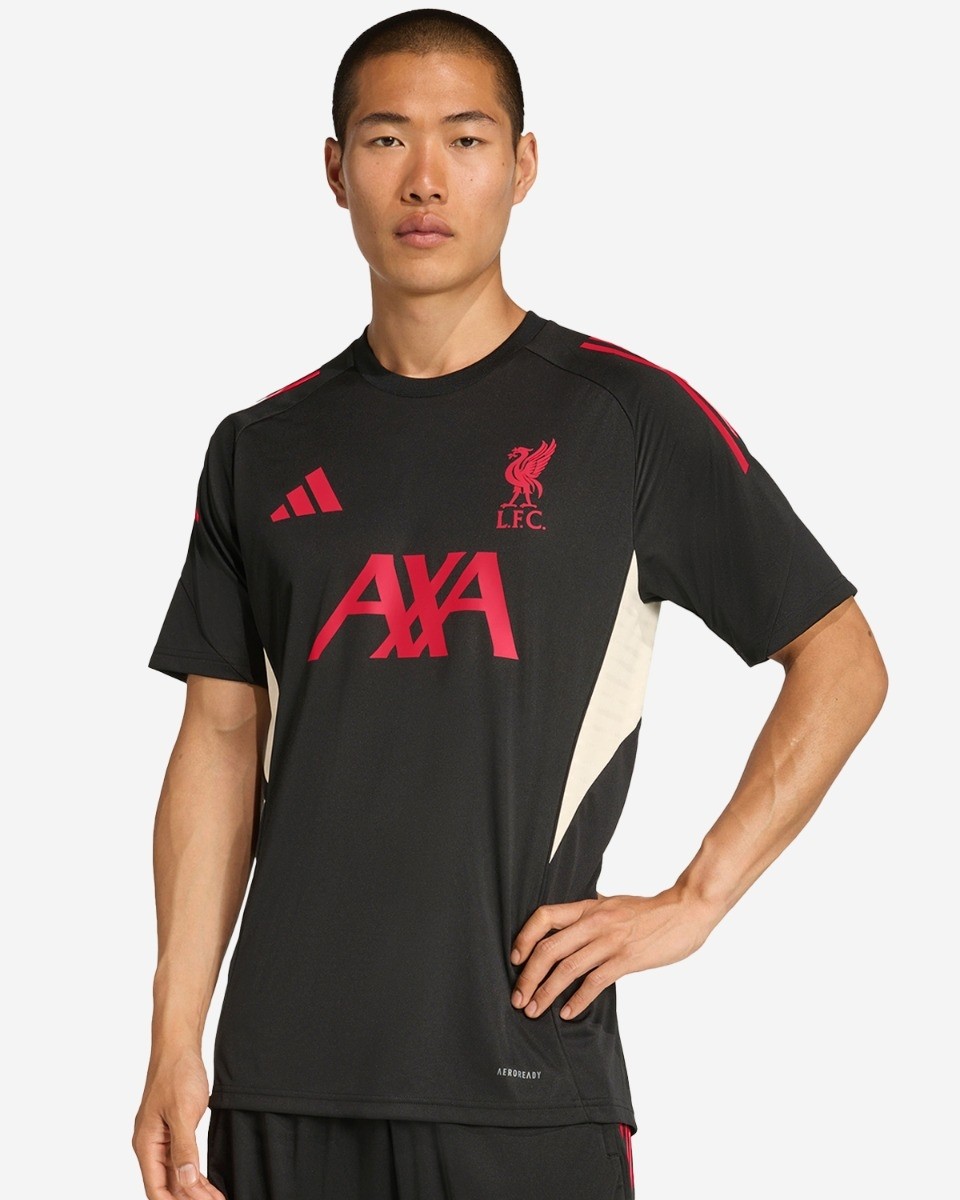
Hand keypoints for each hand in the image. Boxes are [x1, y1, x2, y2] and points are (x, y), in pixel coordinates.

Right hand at [132, 1047, 225, 1199]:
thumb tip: (187, 1181)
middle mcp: (150, 1146)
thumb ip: (184, 1148)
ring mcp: (161, 1139)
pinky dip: (195, 1174)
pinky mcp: (173, 1131)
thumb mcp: (183, 1112)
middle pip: (167, 1185)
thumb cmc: (176, 1073)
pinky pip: (182, 1160)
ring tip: (216, 1199)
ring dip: (194, 1189)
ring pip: (176, 1175)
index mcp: (146, 1144)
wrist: (179, 1047)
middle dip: (190, 1198)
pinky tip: (208, 1184)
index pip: (156, 1189)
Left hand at [509, 886, 720, 1020]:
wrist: (685, 910)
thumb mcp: (613, 905)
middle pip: (549, 948)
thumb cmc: (650, 911)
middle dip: (528, 977)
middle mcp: (594, 922)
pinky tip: (568, 1013)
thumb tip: (572, 927)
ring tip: (535, 1010)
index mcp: (588, 907)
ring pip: (567, 968)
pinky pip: (595, 981)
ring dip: (547, 992)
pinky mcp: (627, 959)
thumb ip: (592, 916)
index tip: (515, 959)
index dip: (525, 938)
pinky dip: (578, 999)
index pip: (544, 916)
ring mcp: (610, 941)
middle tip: (518, 998)